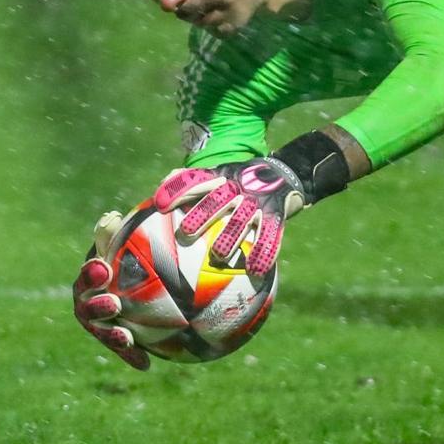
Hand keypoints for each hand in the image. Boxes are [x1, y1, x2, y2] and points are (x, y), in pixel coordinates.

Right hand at [73, 210, 148, 370]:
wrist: (156, 277)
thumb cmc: (148, 248)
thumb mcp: (142, 235)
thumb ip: (128, 228)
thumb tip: (126, 210)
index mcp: (95, 272)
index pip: (88, 274)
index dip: (91, 274)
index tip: (104, 268)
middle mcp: (92, 297)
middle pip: (87, 306)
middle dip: (97, 306)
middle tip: (114, 304)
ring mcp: (103, 320)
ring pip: (100, 330)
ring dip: (110, 336)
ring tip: (125, 338)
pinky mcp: (118, 335)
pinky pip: (123, 348)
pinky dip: (132, 355)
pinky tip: (146, 364)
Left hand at [152, 158, 306, 276]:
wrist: (286, 173)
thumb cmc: (241, 180)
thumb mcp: (219, 174)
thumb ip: (192, 183)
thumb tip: (157, 195)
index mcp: (222, 177)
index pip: (197, 179)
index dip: (178, 189)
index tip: (159, 204)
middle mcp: (239, 187)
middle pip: (218, 199)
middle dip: (202, 214)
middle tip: (186, 232)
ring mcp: (258, 201)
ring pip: (242, 219)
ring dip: (231, 236)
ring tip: (218, 254)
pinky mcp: (276, 214)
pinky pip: (271, 235)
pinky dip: (265, 252)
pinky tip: (256, 270)